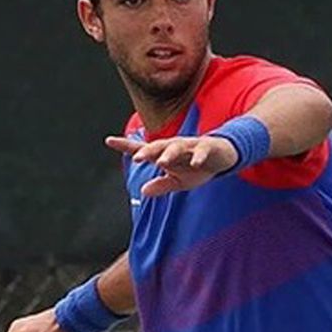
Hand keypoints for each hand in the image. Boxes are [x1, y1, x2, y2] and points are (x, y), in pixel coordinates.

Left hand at [106, 135, 238, 196]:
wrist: (222, 157)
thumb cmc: (196, 167)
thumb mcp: (178, 181)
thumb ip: (161, 185)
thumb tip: (143, 191)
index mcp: (165, 154)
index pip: (143, 149)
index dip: (126, 145)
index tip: (109, 140)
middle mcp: (175, 147)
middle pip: (158, 146)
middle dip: (147, 151)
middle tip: (137, 158)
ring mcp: (191, 145)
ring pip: (178, 147)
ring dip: (169, 153)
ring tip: (161, 162)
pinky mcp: (207, 147)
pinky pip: (202, 151)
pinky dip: (198, 156)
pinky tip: (195, 163)